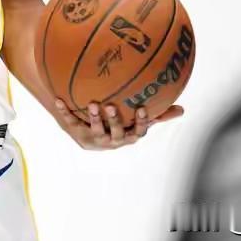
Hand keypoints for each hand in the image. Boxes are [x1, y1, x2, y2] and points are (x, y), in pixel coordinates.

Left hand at [51, 98, 183, 150]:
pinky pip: (71, 122)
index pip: (138, 131)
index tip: (141, 108)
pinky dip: (64, 112)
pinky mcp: (78, 134)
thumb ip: (159, 115)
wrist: (90, 137)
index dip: (139, 122)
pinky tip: (58, 100)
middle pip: (115, 132)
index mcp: (129, 136)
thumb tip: (182, 110)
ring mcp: (95, 138)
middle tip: (110, 106)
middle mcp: (113, 140)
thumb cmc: (120, 125)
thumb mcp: (138, 121)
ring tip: (92, 104)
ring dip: (93, 118)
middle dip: (113, 121)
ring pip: (95, 130)